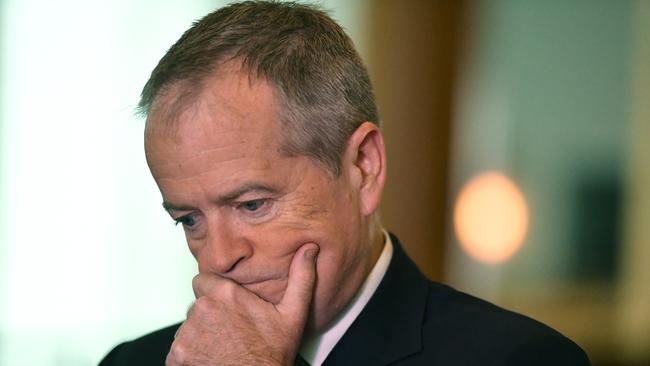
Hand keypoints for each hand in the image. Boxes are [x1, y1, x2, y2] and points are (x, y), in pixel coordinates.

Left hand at [166, 243, 318, 365]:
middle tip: (229, 332)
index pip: (202, 280)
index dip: (214, 292)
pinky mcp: (178, 355)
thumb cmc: (272, 355)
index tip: (227, 307)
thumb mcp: (293, 315)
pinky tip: (210, 359)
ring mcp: (187, 334)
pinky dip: (190, 356)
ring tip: (221, 347)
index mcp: (226, 294)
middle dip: (209, 316)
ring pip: (187, 328)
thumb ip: (300, 278)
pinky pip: (178, 350)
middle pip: (196, 305)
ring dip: (199, 336)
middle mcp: (203, 310)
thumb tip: (309, 249)